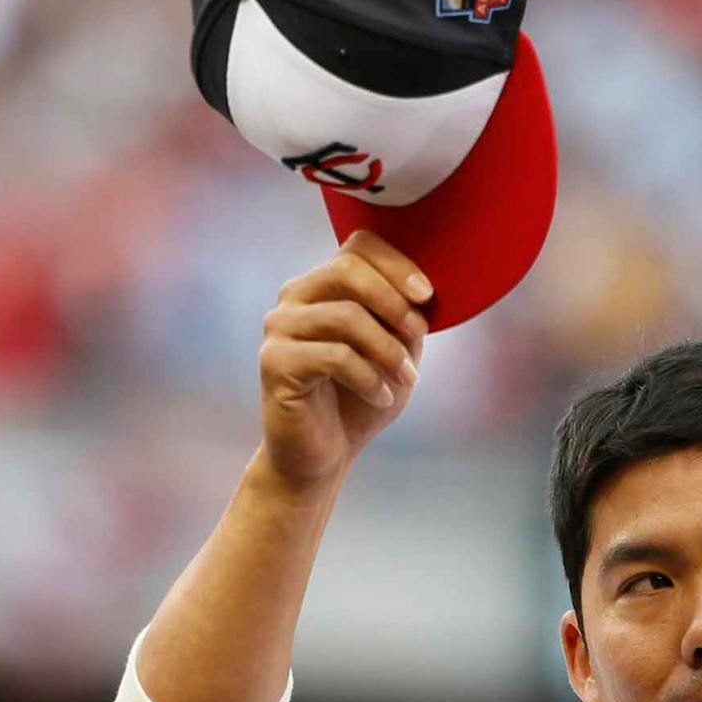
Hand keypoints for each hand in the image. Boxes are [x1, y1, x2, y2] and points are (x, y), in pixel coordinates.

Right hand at [259, 232, 431, 488]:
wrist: (322, 455)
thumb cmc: (359, 400)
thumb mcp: (394, 352)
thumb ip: (404, 319)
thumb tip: (422, 295)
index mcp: (322, 285)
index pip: (357, 246)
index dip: (396, 264)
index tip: (426, 295)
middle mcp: (295, 298)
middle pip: (346, 269)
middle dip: (393, 301)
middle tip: (418, 334)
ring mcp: (279, 328)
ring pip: (345, 315)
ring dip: (388, 349)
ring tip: (406, 378)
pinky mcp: (274, 362)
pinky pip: (334, 356)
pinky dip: (368, 378)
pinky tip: (380, 396)